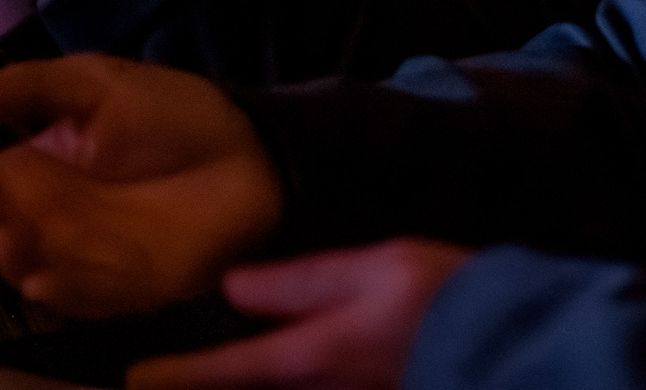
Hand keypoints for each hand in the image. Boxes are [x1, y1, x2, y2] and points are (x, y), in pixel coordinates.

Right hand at [0, 55, 285, 318]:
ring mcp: (76, 256)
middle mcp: (42, 217)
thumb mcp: (95, 83)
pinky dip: (47, 284)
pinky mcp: (115, 287)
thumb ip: (28, 89)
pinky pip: (70, 293)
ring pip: (19, 265)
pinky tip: (30, 266)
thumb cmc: (173, 112)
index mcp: (30, 167)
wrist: (252, 150)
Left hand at [123, 242, 473, 389]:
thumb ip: (301, 280)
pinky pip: (314, 389)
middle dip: (207, 385)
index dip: (180, 375)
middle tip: (163, 378)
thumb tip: (234, 287)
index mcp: (312, 356)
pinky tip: (281, 366)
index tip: (136, 379)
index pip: (229, 371)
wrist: (508, 340)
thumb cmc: (439, 295)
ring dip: (244, 382)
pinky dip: (282, 380)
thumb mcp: (370, 268)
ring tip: (212, 371)